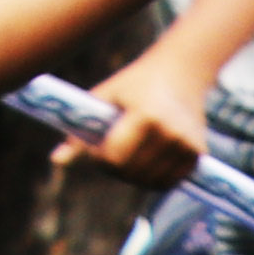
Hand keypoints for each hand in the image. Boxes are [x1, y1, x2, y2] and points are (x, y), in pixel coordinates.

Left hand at [68, 46, 213, 185]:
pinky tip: (144, 162)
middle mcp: (171, 133)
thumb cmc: (134, 83)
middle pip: (132, 173)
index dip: (99, 159)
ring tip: (125, 155)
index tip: (96, 148)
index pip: (115, 158)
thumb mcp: (105, 98)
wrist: (180, 72)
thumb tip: (55, 161)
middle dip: (113, 168)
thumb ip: (80, 132)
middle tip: (108, 153)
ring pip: (150, 182)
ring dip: (132, 176)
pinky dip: (152, 180)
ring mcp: (188, 145)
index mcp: (146, 117)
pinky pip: (169, 182)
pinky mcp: (198, 154)